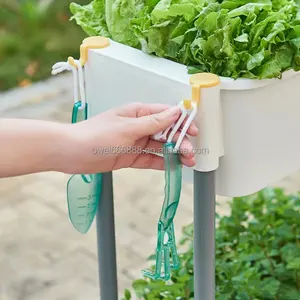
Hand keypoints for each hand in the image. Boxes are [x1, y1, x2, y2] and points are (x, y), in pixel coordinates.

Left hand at [64, 102, 197, 173]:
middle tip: (190, 153)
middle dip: (180, 141)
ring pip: (161, 147)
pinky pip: (151, 159)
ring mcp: (136, 143)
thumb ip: (153, 122)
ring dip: (175, 154)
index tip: (194, 131)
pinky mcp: (131, 157)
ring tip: (188, 163)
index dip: (182, 122)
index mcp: (138, 113)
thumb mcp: (128, 128)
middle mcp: (139, 127)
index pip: (166, 114)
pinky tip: (174, 167)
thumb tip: (175, 111)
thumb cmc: (97, 135)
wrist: (72, 153)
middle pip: (166, 132)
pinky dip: (163, 163)